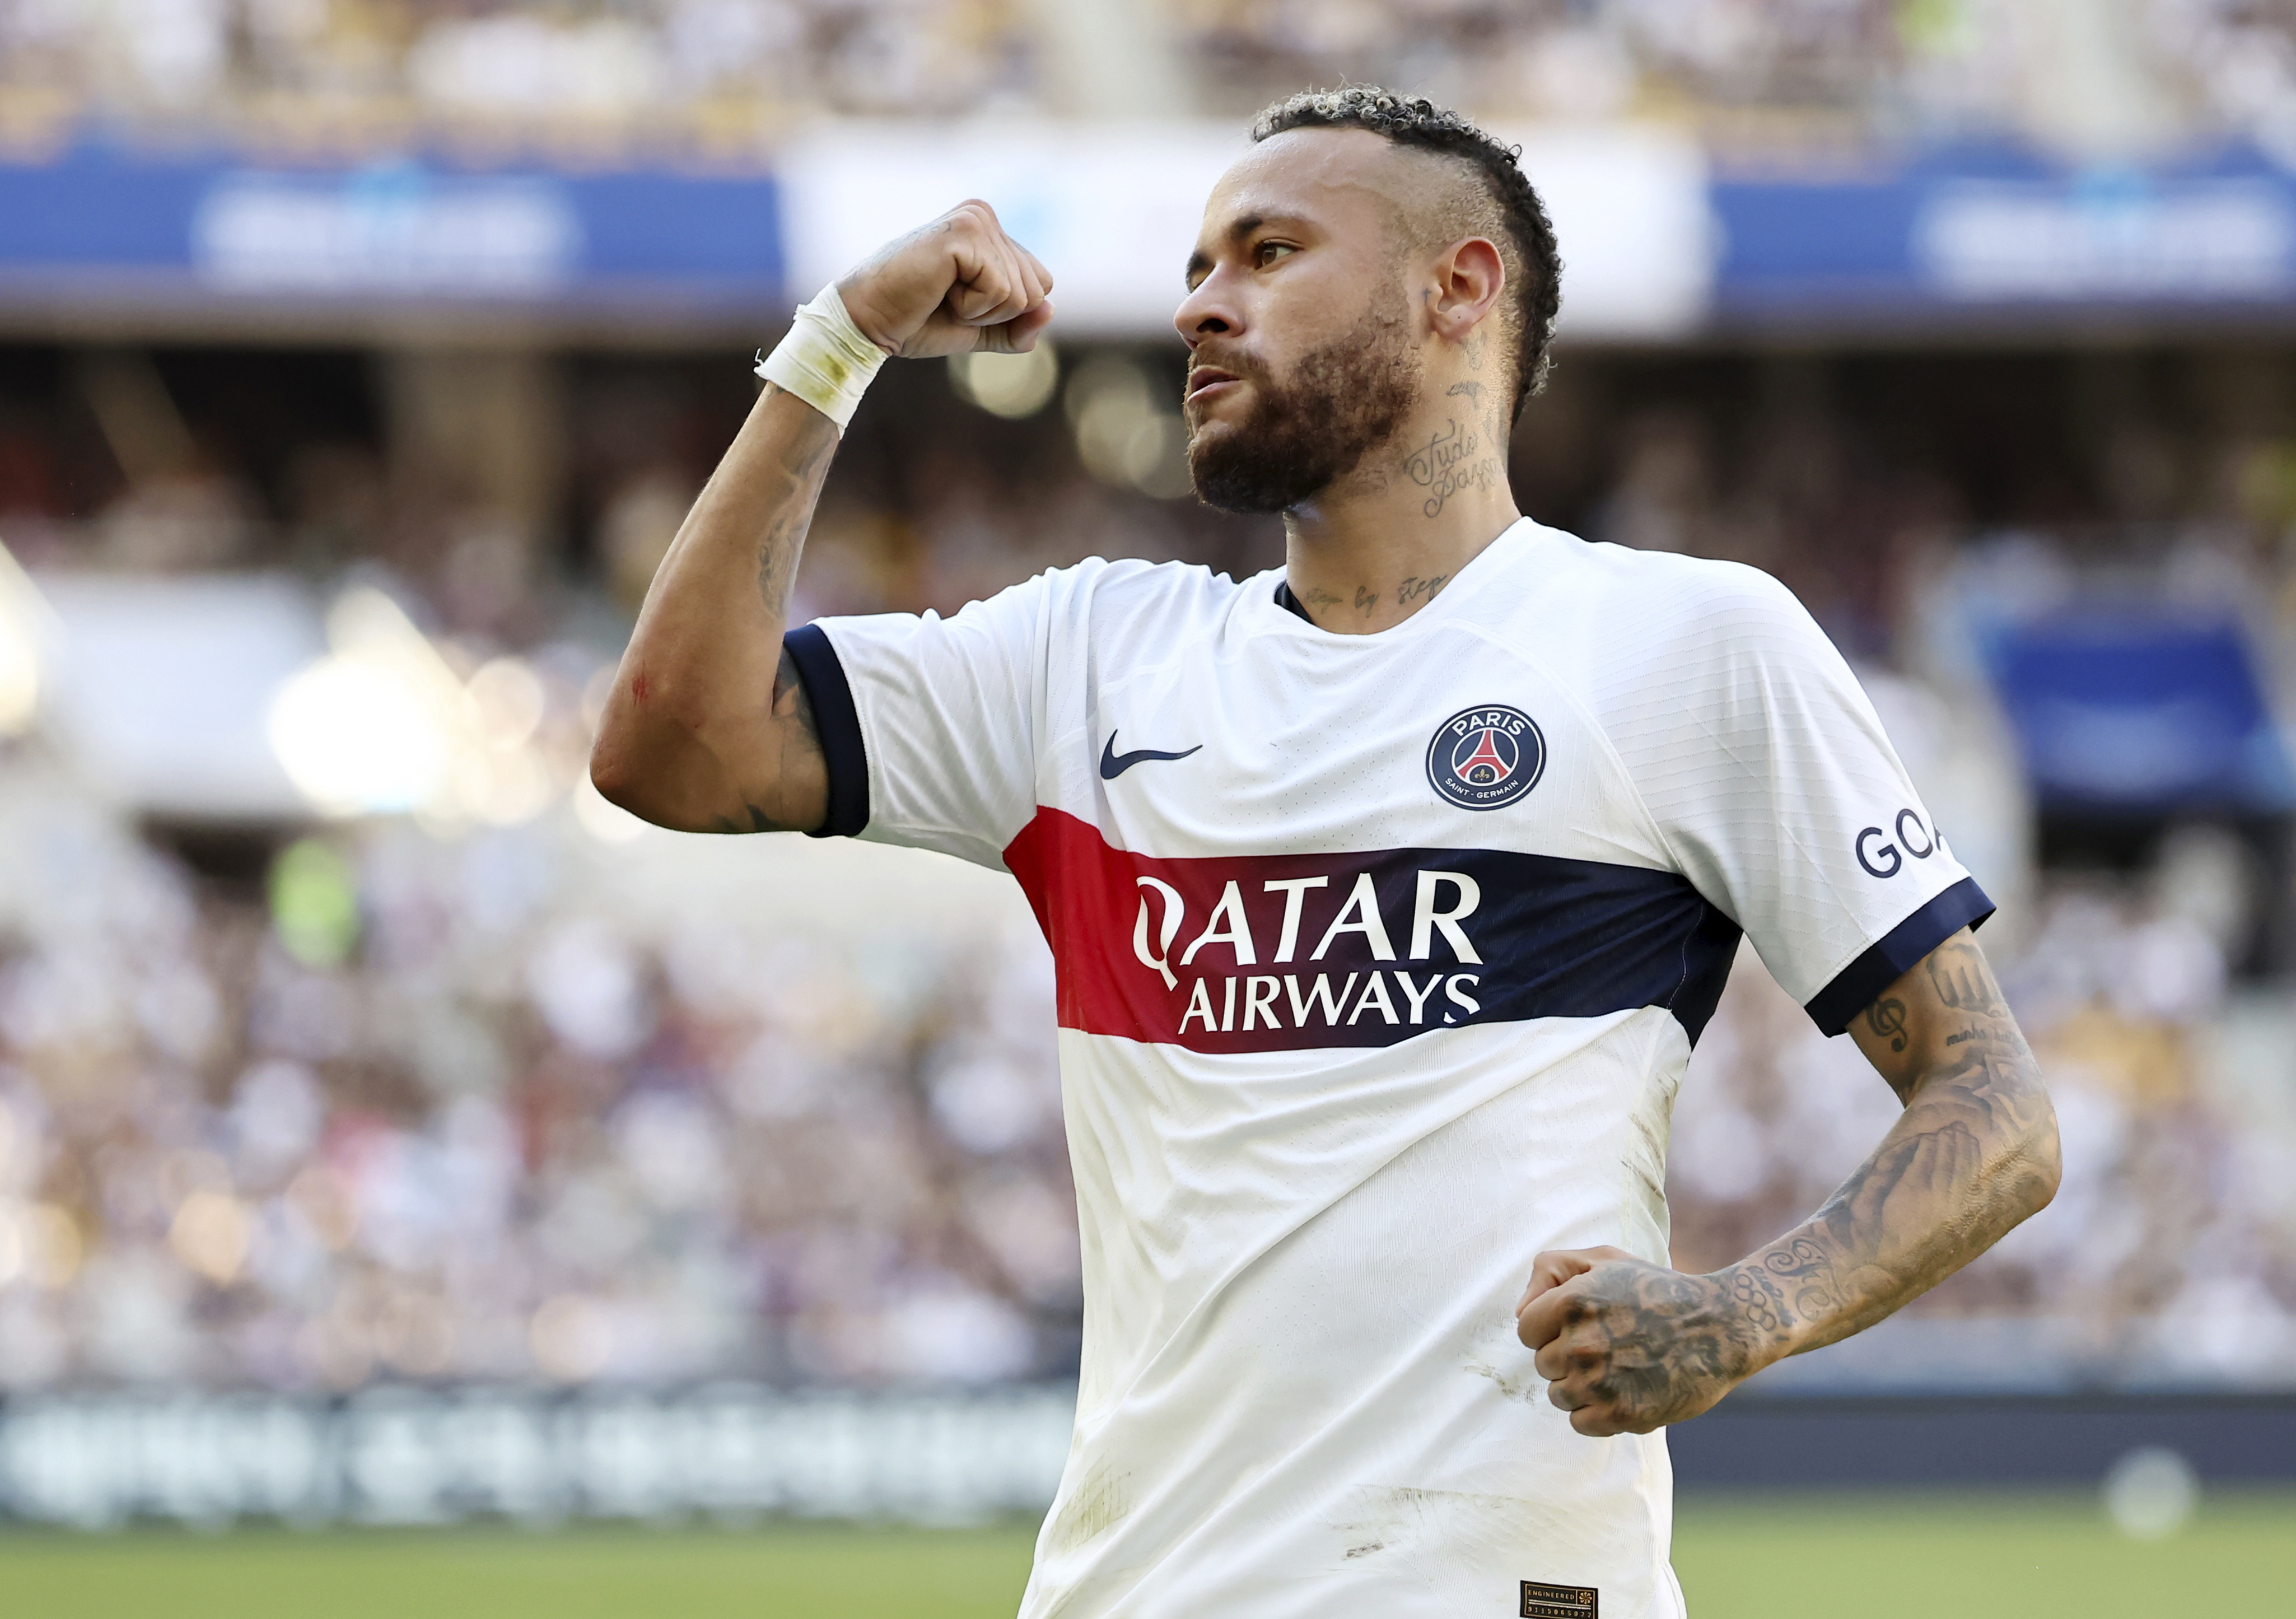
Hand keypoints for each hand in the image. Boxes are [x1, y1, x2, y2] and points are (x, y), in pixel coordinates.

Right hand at [836, 200, 1053, 360]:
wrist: (868, 322)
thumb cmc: (915, 321)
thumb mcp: (979, 329)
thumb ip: (1018, 326)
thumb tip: (1051, 311)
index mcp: (988, 230)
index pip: (1040, 283)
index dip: (1005, 312)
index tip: (957, 302)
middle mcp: (984, 215)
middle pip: (1037, 290)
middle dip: (995, 313)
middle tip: (946, 300)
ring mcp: (976, 220)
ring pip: (1022, 295)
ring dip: (981, 312)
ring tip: (940, 294)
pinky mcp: (965, 233)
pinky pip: (1002, 292)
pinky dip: (971, 308)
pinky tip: (937, 291)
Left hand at [1514, 1247, 1779, 1436]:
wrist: (1720, 1328)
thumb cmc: (1656, 1289)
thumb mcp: (1604, 1259)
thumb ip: (1550, 1270)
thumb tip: (1520, 1312)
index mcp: (1571, 1302)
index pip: (1525, 1330)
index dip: (1549, 1328)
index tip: (1578, 1325)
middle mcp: (1580, 1344)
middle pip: (1543, 1364)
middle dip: (1566, 1356)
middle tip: (1606, 1345)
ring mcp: (1600, 1383)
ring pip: (1558, 1395)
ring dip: (1581, 1386)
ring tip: (1618, 1367)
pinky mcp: (1621, 1415)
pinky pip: (1580, 1422)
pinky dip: (1597, 1412)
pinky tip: (1625, 1390)